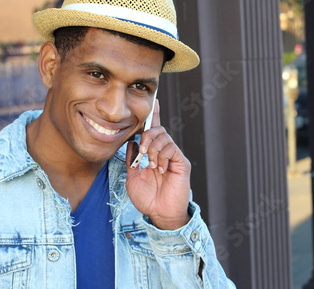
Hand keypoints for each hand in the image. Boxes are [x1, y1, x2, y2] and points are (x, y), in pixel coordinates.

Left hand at [125, 100, 190, 229]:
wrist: (160, 213)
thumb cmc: (147, 198)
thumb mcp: (132, 178)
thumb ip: (131, 159)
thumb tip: (131, 142)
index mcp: (152, 153)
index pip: (153, 130)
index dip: (154, 115)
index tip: (154, 100)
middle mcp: (164, 152)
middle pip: (157, 130)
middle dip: (147, 136)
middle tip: (142, 153)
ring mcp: (173, 156)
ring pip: (164, 137)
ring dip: (153, 149)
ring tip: (150, 165)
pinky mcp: (182, 162)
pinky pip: (171, 148)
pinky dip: (162, 156)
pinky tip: (159, 168)